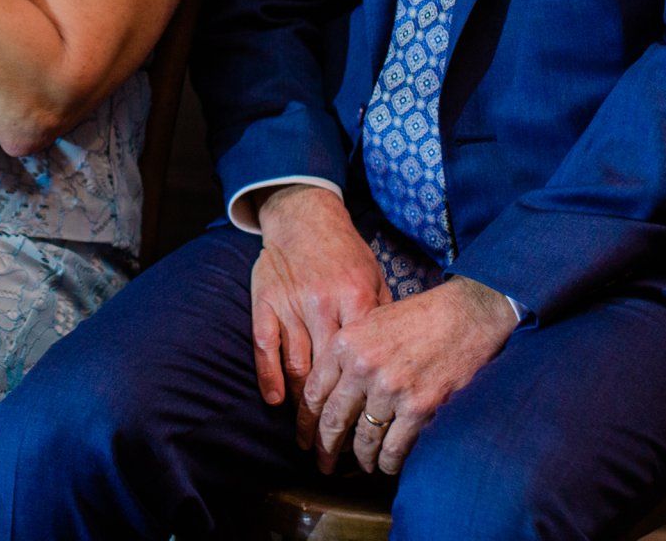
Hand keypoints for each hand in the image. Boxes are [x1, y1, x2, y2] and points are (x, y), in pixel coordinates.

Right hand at [251, 186, 389, 425]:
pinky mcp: (266, 301)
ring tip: (306, 436)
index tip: (366, 429)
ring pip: (296, 364)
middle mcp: (323, 304)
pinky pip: (265, 345)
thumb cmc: (345, 252)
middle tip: (331, 449)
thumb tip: (400, 359)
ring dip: (301, 405)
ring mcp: (291, 303)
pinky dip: (269, 376)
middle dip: (329, 416)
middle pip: (328, 372)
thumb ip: (384, 316)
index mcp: (356, 298)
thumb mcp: (375, 277)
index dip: (363, 398)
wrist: (304, 216)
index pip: (361, 361)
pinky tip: (276, 401)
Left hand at [313, 276, 518, 476]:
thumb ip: (348, 351)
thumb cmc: (420, 317)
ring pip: (364, 439)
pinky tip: (387, 464)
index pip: (315, 393)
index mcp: (346, 343)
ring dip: (361, 458)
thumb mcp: (371, 320)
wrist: (466, 315)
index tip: (305, 438)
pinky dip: (388, 462)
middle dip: (326, 448)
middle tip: (324, 463)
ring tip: (361, 465)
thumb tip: (331, 388)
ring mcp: (391, 389)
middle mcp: (363, 367)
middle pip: (334, 420)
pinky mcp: (419, 407)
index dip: (306, 423)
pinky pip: (394, 447)